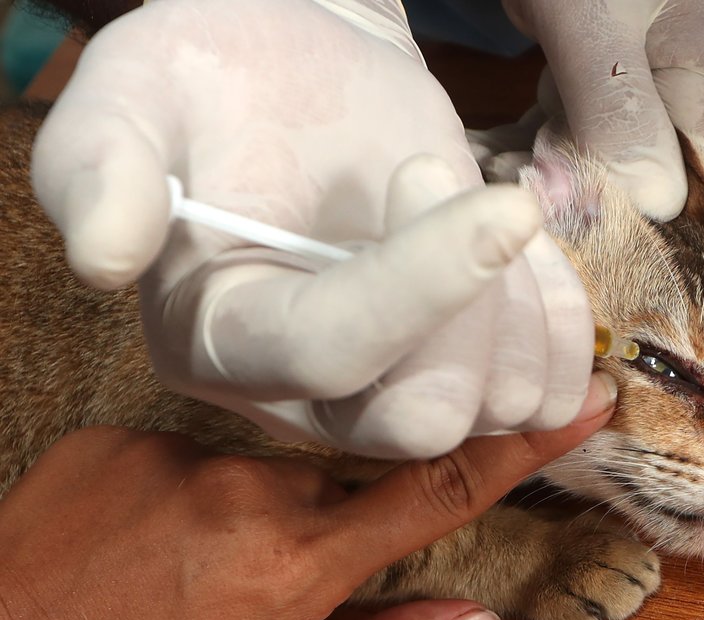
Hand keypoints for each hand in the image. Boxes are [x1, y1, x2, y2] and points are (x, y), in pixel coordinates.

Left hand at [0, 374, 614, 619]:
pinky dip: (183, 496)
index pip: (438, 487)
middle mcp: (242, 488)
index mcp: (290, 564)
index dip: (522, 447)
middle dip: (329, 523)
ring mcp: (172, 453)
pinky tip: (135, 550)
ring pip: (261, 466)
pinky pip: (186, 454)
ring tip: (182, 578)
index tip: (583, 399)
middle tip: (262, 584)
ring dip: (248, 514)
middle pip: (338, 478)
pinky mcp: (114, 438)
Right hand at [32, 0, 594, 458]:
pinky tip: (528, 255)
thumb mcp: (131, 94)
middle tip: (439, 174)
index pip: (325, 352)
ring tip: (479, 206)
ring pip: (501, 406)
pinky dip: (561, 324)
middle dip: (470, 302)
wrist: (300, 73)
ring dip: (519, 300)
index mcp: (217, 340)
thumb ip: (96, 167)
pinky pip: (546, 390)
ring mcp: (394, 389)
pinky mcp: (463, 372)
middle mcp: (308, 392)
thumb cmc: (214, 81)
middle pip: (422, 416)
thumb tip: (105, 256)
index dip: (415, 284)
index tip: (478, 185)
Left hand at [493, 0, 703, 219]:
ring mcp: (638, 86)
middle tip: (522, 195)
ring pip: (598, 164)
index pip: (700, 194)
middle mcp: (684, 95)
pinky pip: (568, 131)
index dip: (644, 230)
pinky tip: (494, 156)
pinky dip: (531, 145)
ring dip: (547, 174)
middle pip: (643, 185)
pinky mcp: (595, 78)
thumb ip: (620, 110)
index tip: (580, 241)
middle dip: (583, 199)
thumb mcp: (597, 22)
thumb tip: (651, 207)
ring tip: (499, 171)